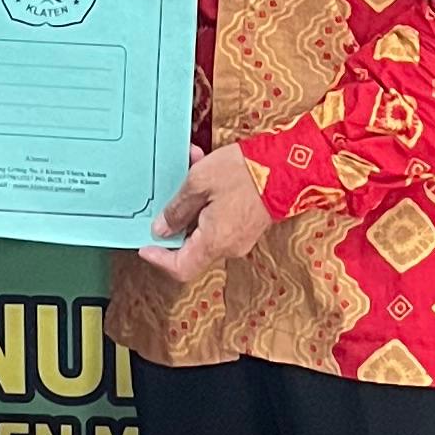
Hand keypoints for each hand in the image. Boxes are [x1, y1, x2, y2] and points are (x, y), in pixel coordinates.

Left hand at [139, 142, 275, 283]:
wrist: (289, 165)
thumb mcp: (199, 182)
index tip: (145, 246)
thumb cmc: (245, 173)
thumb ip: (177, 208)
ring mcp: (241, 237)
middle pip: (191, 247)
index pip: (181, 269)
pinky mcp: (249, 225)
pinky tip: (209, 169)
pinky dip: (210, 200)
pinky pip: (220, 220)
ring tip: (191, 166)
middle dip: (176, 219)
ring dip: (194, 202)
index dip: (159, 260)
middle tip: (167, 196)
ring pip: (205, 228)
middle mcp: (228, 246)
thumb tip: (161, 229)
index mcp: (214, 242)